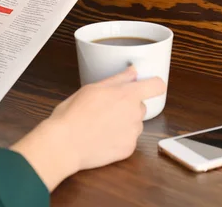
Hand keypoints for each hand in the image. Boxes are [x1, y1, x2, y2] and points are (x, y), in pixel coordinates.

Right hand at [11, 67, 165, 190]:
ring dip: (124, 122)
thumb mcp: (91, 88)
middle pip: (140, 105)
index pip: (157, 85)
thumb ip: (117, 79)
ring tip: (100, 124)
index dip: (152, 84)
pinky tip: (101, 137)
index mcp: (127, 95)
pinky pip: (128, 139)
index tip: (146, 85)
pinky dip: (118, 138)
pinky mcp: (128, 149)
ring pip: (134, 123)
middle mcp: (135, 114)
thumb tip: (132, 71)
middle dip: (128, 105)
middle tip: (106, 108)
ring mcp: (133, 133)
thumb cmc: (73, 115)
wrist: (64, 144)